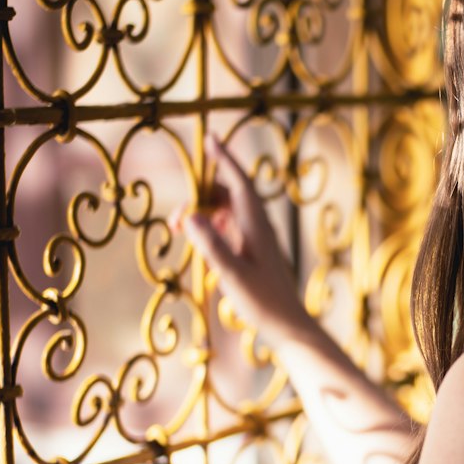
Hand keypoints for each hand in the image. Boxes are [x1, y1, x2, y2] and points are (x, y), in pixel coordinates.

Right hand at [178, 134, 307, 348]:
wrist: (289, 326)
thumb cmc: (263, 302)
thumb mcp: (232, 275)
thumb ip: (211, 245)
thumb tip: (189, 216)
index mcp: (256, 225)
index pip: (239, 181)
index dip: (224, 158)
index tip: (210, 137)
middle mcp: (259, 226)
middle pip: (228, 193)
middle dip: (200, 195)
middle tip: (175, 218)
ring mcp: (258, 238)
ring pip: (226, 211)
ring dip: (203, 213)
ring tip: (179, 229)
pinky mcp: (255, 252)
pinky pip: (230, 227)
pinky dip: (212, 228)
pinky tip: (202, 245)